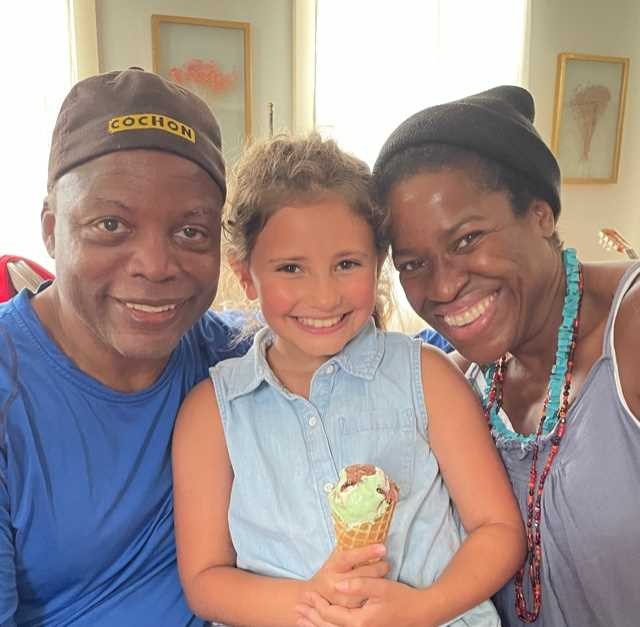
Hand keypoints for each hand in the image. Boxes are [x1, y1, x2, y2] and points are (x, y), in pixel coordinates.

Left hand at [296, 578, 427, 626]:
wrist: (422, 614)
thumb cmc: (402, 598)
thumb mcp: (381, 587)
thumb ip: (358, 585)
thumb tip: (336, 585)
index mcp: (361, 622)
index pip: (331, 615)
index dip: (316, 605)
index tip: (305, 594)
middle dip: (311, 618)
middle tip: (297, 608)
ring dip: (317, 626)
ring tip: (302, 619)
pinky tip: (322, 625)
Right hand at [303, 545, 388, 609]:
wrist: (314, 597)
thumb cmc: (330, 572)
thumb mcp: (335, 558)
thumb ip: (349, 549)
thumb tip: (367, 532)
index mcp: (332, 566)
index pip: (350, 557)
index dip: (367, 552)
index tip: (382, 548)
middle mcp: (335, 583)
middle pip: (362, 575)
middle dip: (378, 567)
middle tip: (386, 563)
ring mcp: (341, 600)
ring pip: (366, 590)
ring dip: (379, 581)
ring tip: (384, 573)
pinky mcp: (347, 612)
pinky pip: (365, 601)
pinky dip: (374, 593)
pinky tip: (378, 588)